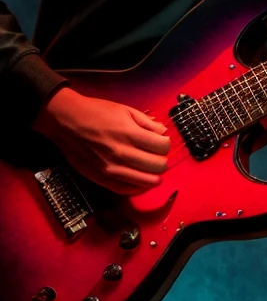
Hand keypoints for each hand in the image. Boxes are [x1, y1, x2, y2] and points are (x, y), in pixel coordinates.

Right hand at [31, 87, 170, 194]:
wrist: (66, 120)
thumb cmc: (95, 112)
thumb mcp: (125, 109)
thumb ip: (147, 122)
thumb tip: (163, 132)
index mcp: (129, 133)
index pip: (163, 147)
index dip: (166, 143)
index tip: (161, 142)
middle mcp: (121, 153)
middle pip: (158, 166)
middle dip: (162, 160)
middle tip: (157, 155)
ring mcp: (111, 169)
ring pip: (147, 182)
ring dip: (154, 175)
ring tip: (150, 167)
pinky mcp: (101, 179)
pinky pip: (128, 190)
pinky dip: (139, 186)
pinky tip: (140, 179)